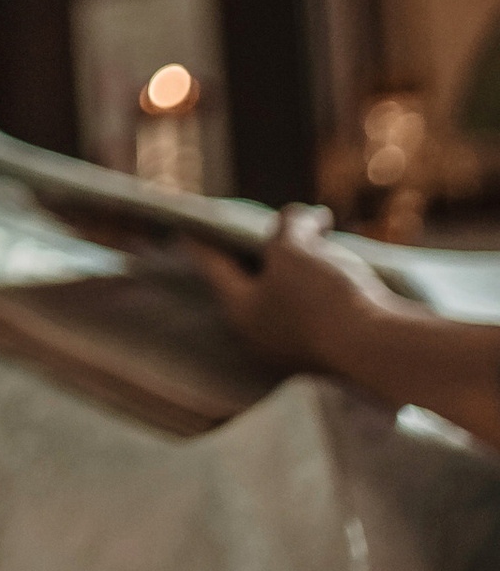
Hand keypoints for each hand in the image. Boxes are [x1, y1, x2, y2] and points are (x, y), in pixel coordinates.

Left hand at [186, 206, 393, 370]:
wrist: (384, 351)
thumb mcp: (294, 248)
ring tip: (310, 237)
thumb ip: (288, 226)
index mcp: (241, 312)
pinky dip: (324, 284)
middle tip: (258, 226)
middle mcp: (264, 335)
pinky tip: (341, 264)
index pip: (213, 266)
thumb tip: (307, 220)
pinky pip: (320, 309)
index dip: (201, 241)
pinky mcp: (333, 349)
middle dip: (258, 253)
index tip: (186, 228)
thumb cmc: (324, 299)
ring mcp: (299, 346)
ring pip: (290, 296)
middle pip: (252, 283)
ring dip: (298, 267)